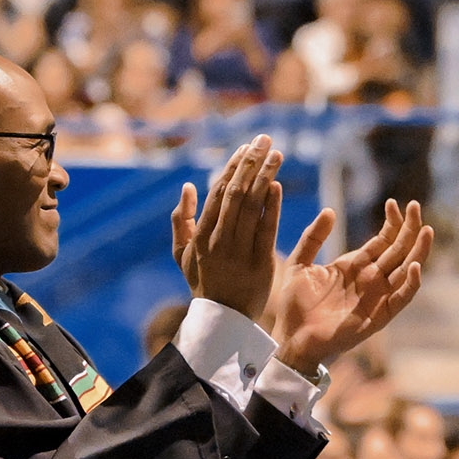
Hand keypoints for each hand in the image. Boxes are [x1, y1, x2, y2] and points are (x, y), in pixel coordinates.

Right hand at [172, 135, 284, 321]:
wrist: (222, 319)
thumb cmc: (202, 282)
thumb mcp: (182, 254)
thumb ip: (181, 220)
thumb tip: (187, 187)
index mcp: (201, 235)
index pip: (218, 192)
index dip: (233, 167)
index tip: (245, 147)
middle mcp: (218, 240)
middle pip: (236, 193)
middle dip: (251, 162)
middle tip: (264, 139)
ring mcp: (239, 251)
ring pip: (252, 206)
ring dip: (265, 176)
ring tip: (277, 153)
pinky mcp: (260, 263)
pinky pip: (266, 229)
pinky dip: (271, 205)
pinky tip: (277, 184)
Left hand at [271, 201, 433, 374]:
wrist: (291, 337)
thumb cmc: (294, 304)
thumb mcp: (300, 263)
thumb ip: (313, 238)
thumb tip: (330, 210)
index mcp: (355, 265)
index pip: (383, 240)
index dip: (392, 222)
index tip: (394, 203)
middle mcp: (371, 279)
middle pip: (399, 250)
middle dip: (410, 228)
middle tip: (415, 205)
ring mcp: (377, 297)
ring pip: (407, 271)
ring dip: (419, 251)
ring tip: (427, 230)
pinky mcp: (378, 317)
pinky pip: (400, 299)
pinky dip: (410, 284)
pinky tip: (415, 266)